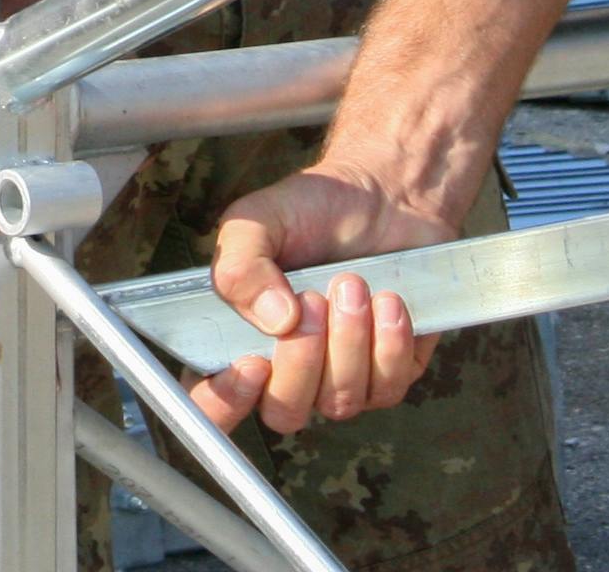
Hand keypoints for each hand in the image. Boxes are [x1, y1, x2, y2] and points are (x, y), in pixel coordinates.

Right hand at [191, 163, 450, 431]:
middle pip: (284, 412)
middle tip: (315, 297)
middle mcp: (288, 371)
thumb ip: (242, 266)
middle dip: (303, 358)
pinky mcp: (392, 373)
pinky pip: (389, 387)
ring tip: (353, 282)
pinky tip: (389, 300)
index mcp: (239, 341)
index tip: (253, 361)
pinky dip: (389, 344)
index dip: (226, 403)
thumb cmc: (310, 210)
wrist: (382, 195)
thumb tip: (274, 322)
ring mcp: (341, 379)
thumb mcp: (257, 221)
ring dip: (349, 341)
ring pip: (340, 402)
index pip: (215, 406)